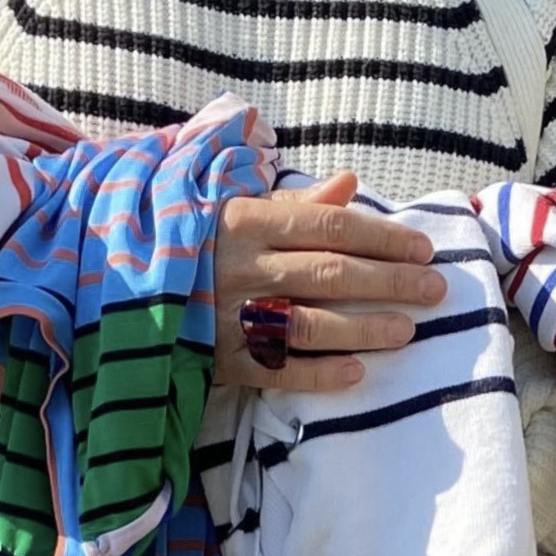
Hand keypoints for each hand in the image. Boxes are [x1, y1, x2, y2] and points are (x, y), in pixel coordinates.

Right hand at [212, 172, 442, 392]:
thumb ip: (298, 203)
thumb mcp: (238, 210)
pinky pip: (277, 368)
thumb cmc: (196, 242)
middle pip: (331, 273)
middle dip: (390, 281)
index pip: (331, 227)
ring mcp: (230, 314)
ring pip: (310, 322)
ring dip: (364, 328)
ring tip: (406, 331)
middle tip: (435, 289)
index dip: (383, 238)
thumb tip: (351, 182)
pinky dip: (319, 372)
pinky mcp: (219, 357)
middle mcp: (243, 265)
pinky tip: (357, 373)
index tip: (423, 249)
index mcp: (249, 220)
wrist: (120, 285)